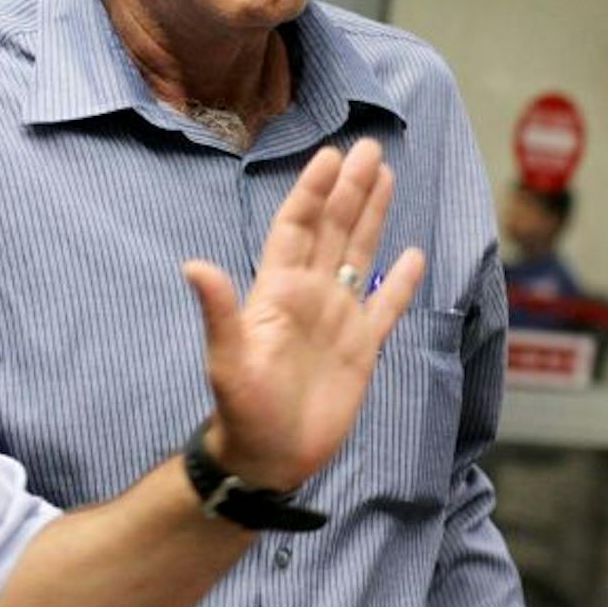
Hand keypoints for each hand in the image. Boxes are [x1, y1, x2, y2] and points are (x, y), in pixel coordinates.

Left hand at [186, 141, 424, 490]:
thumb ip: (219, 312)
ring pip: (359, 256)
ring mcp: (337, 320)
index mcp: (278, 291)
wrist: (268, 459)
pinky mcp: (361, 349)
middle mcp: (310, 296)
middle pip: (333, 230)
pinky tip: (413, 256)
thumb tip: (193, 266)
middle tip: (370, 147)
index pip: (297, 227)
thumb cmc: (242, 412)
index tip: (331, 156)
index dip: (313, 191)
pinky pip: (385, 308)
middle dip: (351, 189)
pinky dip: (400, 284)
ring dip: (372, 217)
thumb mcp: (226, 361)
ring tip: (387, 177)